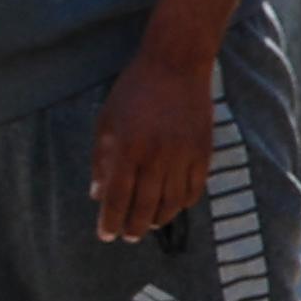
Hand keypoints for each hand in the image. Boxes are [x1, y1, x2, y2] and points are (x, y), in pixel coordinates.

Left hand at [93, 50, 214, 243]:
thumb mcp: (106, 121)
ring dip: (158, 219)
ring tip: (148, 223)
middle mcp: (156, 155)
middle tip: (128, 236)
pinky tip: (171, 205)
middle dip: (134, 227)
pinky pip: (194, 189)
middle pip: (145, 207)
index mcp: (128, 147)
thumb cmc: (134, 91)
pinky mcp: (203, 151)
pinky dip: (182, 203)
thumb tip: (97, 195)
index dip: (110, 221)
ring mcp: (183, 154)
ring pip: (172, 203)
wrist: (175, 65)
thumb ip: (100, 160)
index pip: (117, 197)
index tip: (105, 235)